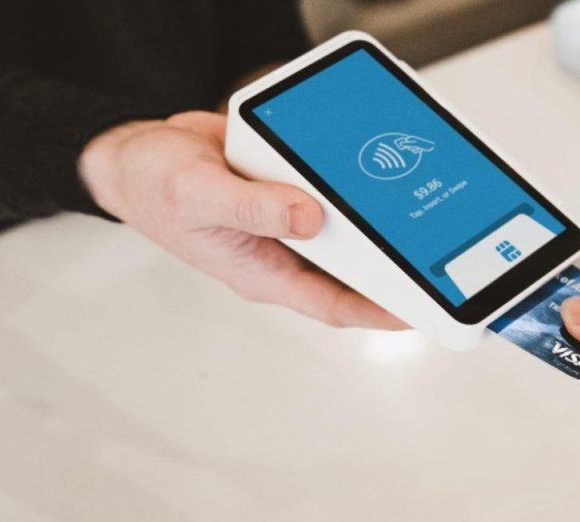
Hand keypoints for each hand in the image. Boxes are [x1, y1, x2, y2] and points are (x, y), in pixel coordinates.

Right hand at [78, 111, 403, 328]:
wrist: (137, 152)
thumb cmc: (155, 186)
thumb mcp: (198, 195)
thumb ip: (253, 206)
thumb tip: (309, 217)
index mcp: (263, 271)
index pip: (332, 304)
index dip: (378, 311)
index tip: (420, 311)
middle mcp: (283, 251)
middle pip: (351, 270)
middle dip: (395, 269)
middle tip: (442, 258)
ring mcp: (290, 220)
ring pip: (347, 229)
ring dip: (380, 221)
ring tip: (424, 212)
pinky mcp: (292, 187)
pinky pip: (331, 190)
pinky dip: (354, 180)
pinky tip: (379, 166)